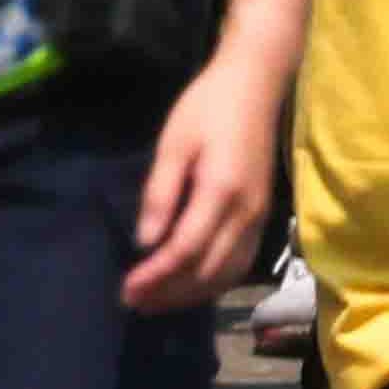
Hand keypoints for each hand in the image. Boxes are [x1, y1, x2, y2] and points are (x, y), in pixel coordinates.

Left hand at [119, 47, 288, 309]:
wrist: (254, 86)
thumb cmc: (207, 108)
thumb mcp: (174, 143)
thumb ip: (160, 194)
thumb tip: (145, 242)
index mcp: (221, 191)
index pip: (185, 250)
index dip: (155, 275)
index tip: (127, 288)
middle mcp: (246, 213)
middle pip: (206, 271)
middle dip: (169, 292)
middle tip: (133, 301)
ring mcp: (258, 218)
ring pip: (226, 274)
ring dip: (190, 295)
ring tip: (155, 301)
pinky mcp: (262, 217)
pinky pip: (239, 263)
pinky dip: (212, 282)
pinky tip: (188, 285)